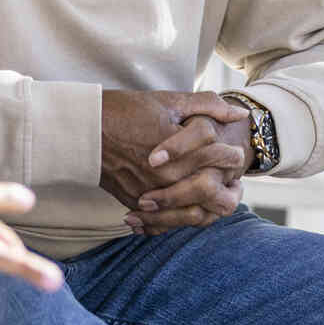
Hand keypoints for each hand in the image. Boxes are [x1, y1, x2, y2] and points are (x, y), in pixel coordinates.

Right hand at [100, 91, 250, 235]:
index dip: (232, 154)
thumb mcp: (167, 101)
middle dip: (227, 182)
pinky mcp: (137, 203)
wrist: (82, 131)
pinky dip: (182, 217)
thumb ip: (207, 105)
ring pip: (195, 214)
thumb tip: (240, 114)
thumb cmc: (125, 111)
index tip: (234, 152)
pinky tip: (190, 207)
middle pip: (212, 190)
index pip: (220, 158)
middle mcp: (168, 177)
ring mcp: (152, 194)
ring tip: (215, 195)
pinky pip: (168, 222)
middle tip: (232, 177)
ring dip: (209, 206)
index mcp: (179, 150)